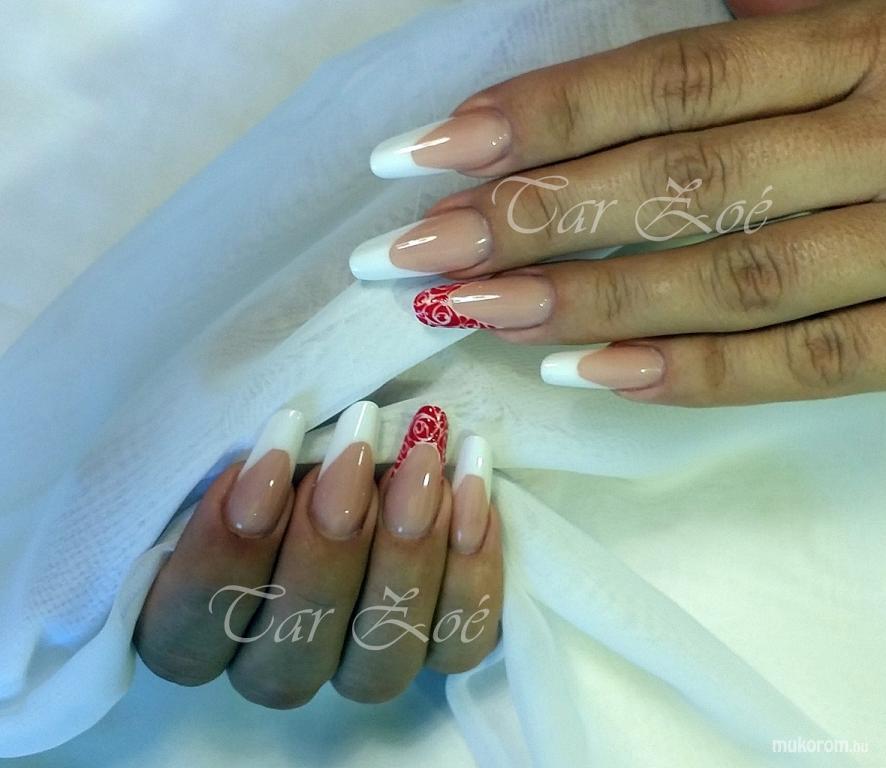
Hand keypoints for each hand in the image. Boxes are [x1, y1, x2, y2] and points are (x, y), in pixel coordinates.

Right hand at [134, 403, 500, 706]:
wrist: (362, 429)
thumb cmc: (279, 434)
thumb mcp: (235, 431)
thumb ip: (226, 458)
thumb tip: (251, 450)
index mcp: (194, 622)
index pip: (187, 633)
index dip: (223, 556)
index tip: (264, 459)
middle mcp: (274, 660)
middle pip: (289, 657)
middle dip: (326, 547)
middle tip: (354, 451)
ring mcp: (357, 664)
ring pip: (378, 664)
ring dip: (405, 555)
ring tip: (421, 461)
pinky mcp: (433, 649)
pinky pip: (456, 643)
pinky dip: (471, 570)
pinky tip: (470, 491)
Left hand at [352, 0, 885, 406]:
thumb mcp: (870, 12)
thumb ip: (770, 23)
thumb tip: (631, 42)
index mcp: (864, 32)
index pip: (669, 80)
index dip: (537, 117)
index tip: (420, 154)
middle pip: (679, 181)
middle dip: (531, 216)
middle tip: (411, 249)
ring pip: (733, 275)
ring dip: (590, 299)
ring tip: (475, 311)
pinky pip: (815, 361)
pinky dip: (701, 375)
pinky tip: (591, 376)